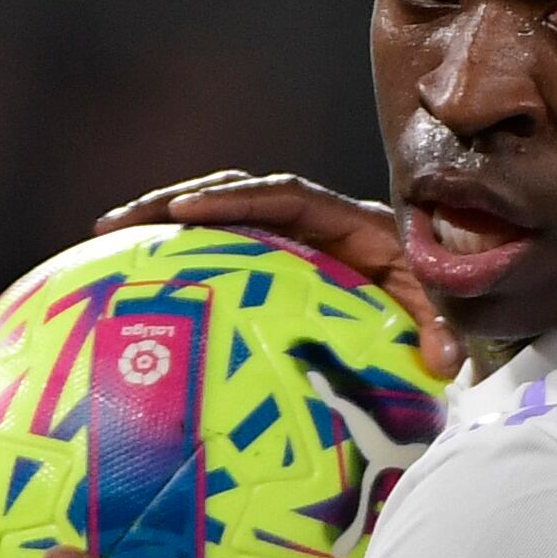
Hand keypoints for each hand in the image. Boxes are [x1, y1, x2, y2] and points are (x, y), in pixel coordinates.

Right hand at [95, 169, 460, 378]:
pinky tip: (130, 291)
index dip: (234, 199)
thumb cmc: (447, 302)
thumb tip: (442, 361)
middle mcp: (313, 224)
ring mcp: (290, 246)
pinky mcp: (275, 271)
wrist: (454, 302)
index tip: (186, 212)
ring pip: (219, 225)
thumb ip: (443, 328)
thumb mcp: (448, 311)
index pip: (283, 196)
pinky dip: (180, 266)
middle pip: (234, 196)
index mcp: (349, 222)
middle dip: (173, 204)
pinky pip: (221, 260)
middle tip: (115, 224)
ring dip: (163, 230)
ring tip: (102, 246)